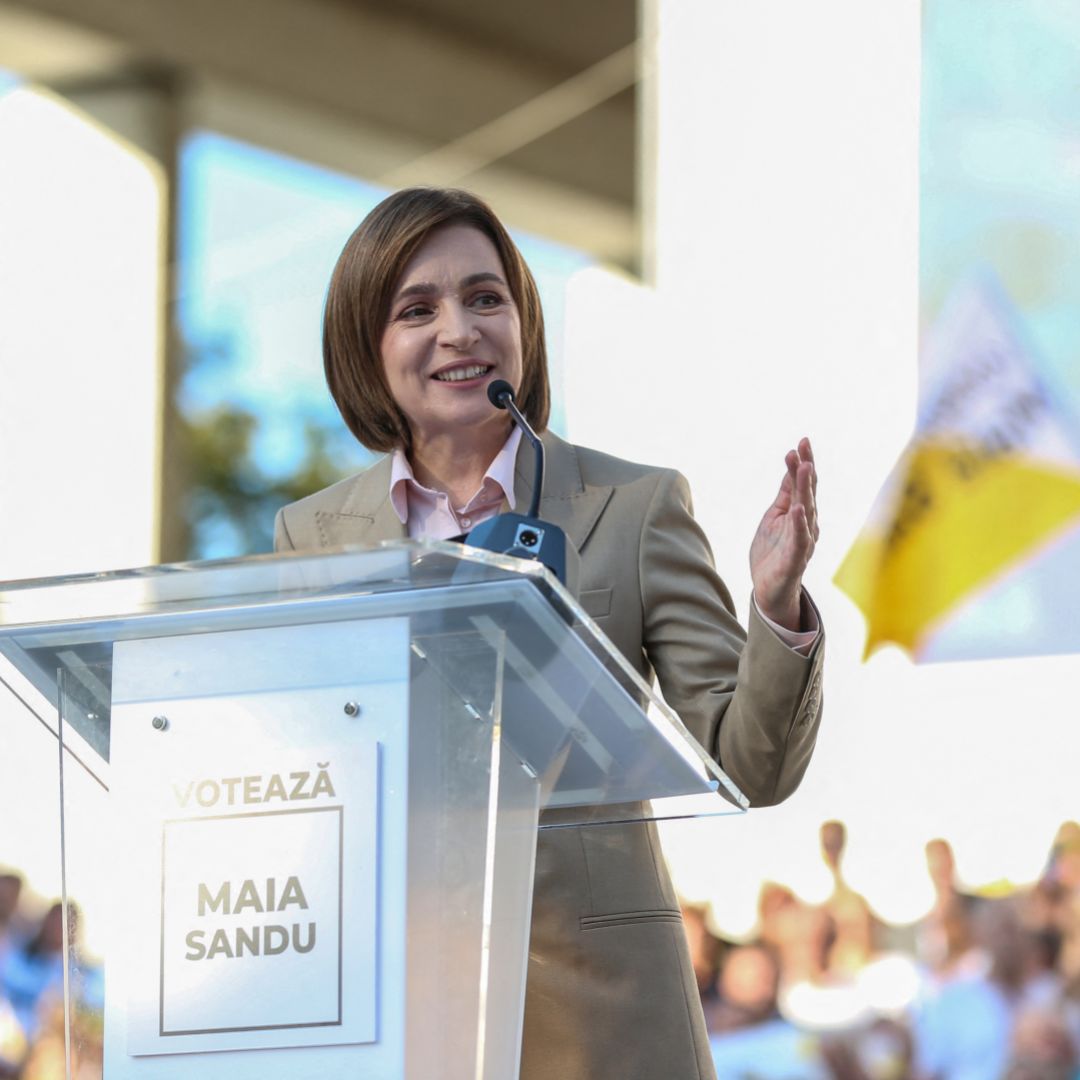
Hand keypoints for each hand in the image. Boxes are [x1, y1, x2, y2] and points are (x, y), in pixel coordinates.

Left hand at [749, 437, 817, 630]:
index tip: (802, 441)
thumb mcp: (774, 517)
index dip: (802, 463)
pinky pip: (800, 540)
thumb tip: (792, 467)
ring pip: (806, 511)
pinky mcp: (796, 559)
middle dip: (805, 469)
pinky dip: (799, 524)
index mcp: (800, 514)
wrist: (769, 590)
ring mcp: (803, 541)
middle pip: (807, 492)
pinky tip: (797, 509)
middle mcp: (806, 524)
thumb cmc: (773, 552)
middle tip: (804, 446)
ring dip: (805, 489)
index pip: (803, 484)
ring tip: (804, 467)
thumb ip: (785, 495)